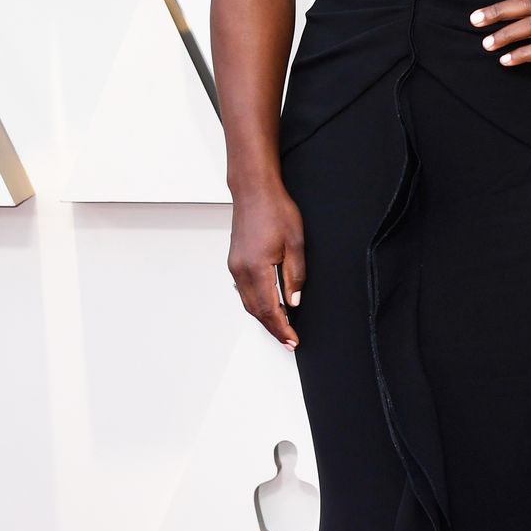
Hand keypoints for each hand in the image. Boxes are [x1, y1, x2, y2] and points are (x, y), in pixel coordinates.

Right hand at [228, 181, 305, 349]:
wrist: (254, 190)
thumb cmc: (275, 209)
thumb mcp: (295, 242)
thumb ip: (295, 275)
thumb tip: (294, 302)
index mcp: (256, 268)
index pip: (269, 308)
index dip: (281, 328)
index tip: (292, 340)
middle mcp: (240, 270)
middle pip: (255, 310)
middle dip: (272, 327)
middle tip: (289, 340)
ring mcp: (235, 266)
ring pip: (248, 302)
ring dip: (264, 317)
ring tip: (281, 327)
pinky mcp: (234, 261)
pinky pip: (244, 290)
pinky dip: (256, 303)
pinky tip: (268, 305)